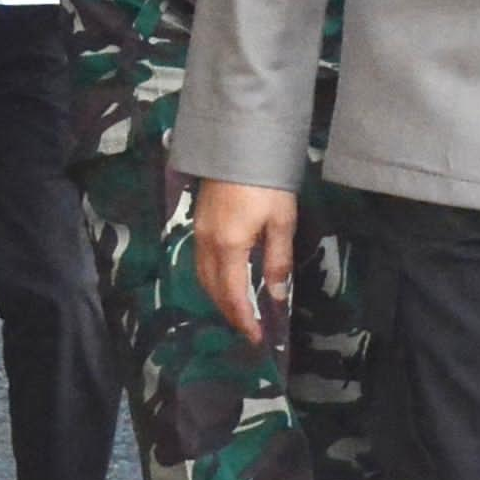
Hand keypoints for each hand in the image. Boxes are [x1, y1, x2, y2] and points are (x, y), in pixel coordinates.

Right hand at [193, 178, 297, 345]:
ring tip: (238, 309)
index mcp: (229, 247)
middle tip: (249, 329)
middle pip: (213, 290)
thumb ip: (277, 261)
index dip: (244, 320)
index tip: (257, 338)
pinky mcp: (198, 221)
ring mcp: (199, 232)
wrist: (239, 142)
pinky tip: (225, 279)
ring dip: (219, 297)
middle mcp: (207, 244)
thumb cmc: (266, 182)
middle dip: (230, 313)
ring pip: (203, 276)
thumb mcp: (281, 221)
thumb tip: (277, 296)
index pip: (233, 295)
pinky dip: (212, 279)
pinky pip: (200, 261)